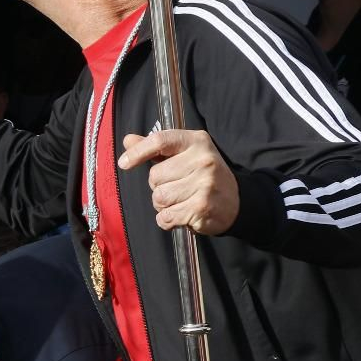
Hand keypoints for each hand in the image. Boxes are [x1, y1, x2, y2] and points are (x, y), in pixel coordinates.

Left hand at [118, 129, 239, 234]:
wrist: (236, 202)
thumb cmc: (203, 176)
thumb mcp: (183, 155)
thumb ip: (155, 149)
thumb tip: (128, 140)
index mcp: (197, 141)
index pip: (160, 141)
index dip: (138, 152)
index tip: (124, 163)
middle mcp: (203, 160)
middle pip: (155, 176)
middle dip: (158, 186)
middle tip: (178, 187)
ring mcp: (205, 183)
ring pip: (159, 198)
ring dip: (163, 205)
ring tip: (182, 201)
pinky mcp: (202, 206)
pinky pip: (166, 216)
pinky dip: (168, 220)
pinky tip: (182, 214)